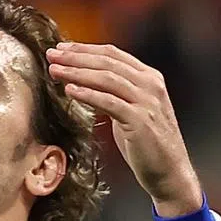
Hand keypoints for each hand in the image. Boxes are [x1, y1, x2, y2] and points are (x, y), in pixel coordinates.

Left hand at [46, 42, 201, 215]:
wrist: (169, 172)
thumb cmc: (145, 144)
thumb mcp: (129, 111)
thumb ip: (113, 94)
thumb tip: (83, 84)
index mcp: (149, 78)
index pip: (113, 54)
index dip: (84, 49)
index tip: (60, 48)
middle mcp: (150, 84)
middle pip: (107, 62)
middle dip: (76, 57)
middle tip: (50, 55)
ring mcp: (147, 102)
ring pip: (107, 78)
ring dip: (77, 72)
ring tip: (54, 70)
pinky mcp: (140, 121)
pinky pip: (109, 102)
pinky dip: (88, 94)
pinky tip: (69, 90)